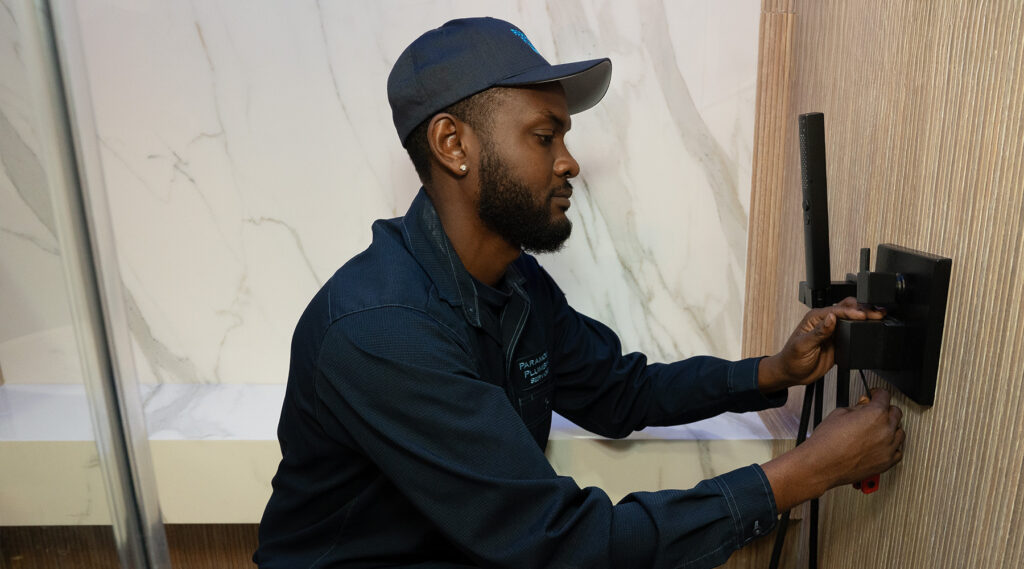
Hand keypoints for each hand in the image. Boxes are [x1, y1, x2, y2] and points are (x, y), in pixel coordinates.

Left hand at [758, 297, 884, 391]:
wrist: (792, 374)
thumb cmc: (792, 358)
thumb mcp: (802, 345)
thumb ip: (818, 332)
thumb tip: (831, 318)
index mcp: (815, 318)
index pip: (837, 311)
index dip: (852, 312)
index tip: (863, 316)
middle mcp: (826, 322)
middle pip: (848, 310)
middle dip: (864, 310)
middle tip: (878, 314)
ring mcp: (834, 332)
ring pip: (853, 321)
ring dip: (866, 319)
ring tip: (880, 318)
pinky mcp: (840, 343)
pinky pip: (854, 335)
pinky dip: (864, 332)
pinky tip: (873, 331)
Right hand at [762, 389, 904, 509]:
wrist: (822, 464)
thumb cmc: (827, 442)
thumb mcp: (839, 413)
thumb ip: (857, 407)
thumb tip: (863, 407)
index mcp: (875, 414)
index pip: (885, 396)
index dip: (877, 393)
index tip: (874, 395)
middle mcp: (886, 430)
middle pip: (896, 413)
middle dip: (886, 409)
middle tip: (876, 410)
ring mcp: (888, 448)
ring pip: (900, 432)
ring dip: (892, 427)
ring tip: (879, 428)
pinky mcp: (886, 463)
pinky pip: (898, 451)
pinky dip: (893, 446)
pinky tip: (883, 444)